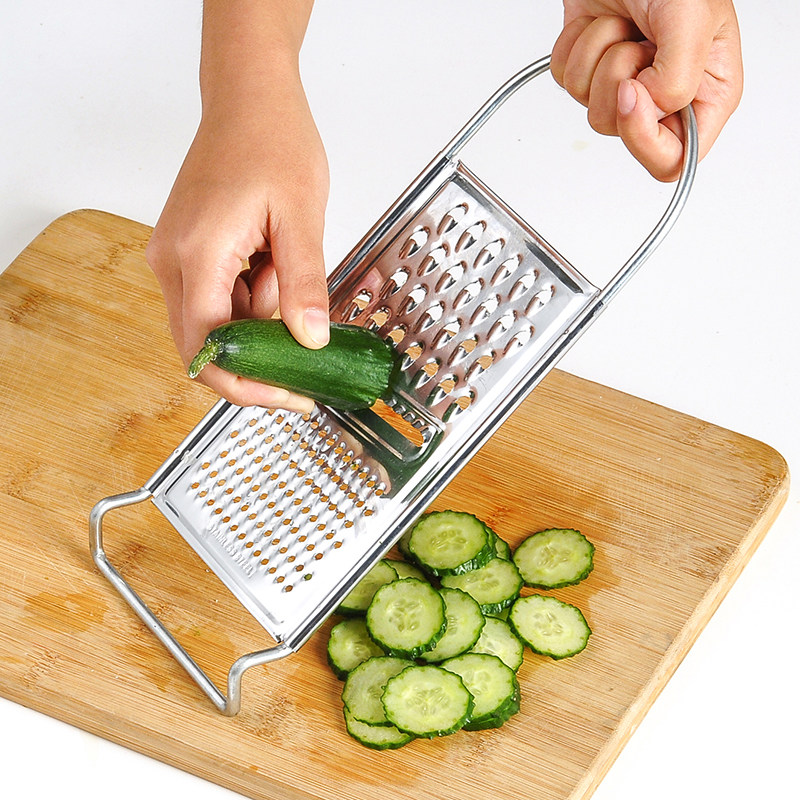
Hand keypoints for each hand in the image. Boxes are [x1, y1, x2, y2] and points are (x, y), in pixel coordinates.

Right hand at [146, 0, 327, 411]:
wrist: (249, 98)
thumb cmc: (272, 140)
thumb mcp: (302, 216)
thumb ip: (304, 283)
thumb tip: (309, 341)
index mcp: (197, 254)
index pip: (208, 349)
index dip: (249, 384)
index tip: (291, 396)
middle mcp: (173, 261)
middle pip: (204, 347)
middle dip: (258, 363)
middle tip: (306, 365)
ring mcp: (176, 257)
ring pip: (214, 326)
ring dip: (258, 325)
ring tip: (292, 280)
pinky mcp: (189, 253)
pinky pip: (217, 300)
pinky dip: (251, 304)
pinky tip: (277, 272)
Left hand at [551, 0, 743, 179]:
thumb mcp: (693, 19)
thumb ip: (678, 79)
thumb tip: (648, 110)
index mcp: (707, 94)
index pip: (674, 160)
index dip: (645, 140)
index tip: (632, 98)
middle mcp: (665, 95)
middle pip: (625, 134)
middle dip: (619, 83)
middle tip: (636, 43)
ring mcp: (626, 84)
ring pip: (590, 110)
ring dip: (597, 58)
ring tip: (623, 24)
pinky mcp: (591, 69)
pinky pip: (566, 83)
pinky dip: (576, 47)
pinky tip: (601, 21)